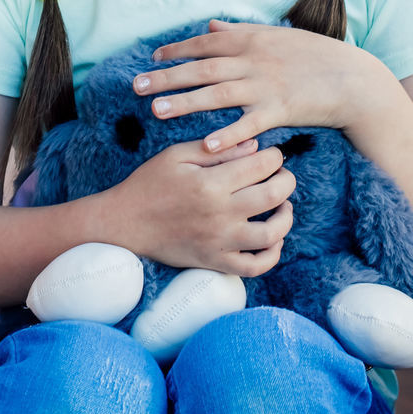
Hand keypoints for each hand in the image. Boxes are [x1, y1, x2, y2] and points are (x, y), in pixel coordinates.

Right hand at [109, 136, 295, 276]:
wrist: (125, 224)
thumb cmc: (150, 183)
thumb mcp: (178, 155)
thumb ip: (218, 150)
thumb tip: (256, 147)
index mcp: (210, 183)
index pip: (261, 165)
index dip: (275, 156)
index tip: (272, 154)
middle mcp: (220, 214)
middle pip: (274, 196)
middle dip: (287, 180)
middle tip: (282, 175)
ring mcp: (219, 242)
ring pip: (272, 235)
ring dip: (286, 217)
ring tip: (283, 205)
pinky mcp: (215, 262)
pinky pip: (254, 267)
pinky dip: (272, 255)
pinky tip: (273, 238)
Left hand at [133, 19, 366, 151]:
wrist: (351, 78)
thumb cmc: (314, 56)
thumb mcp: (276, 35)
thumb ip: (240, 32)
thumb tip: (211, 26)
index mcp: (250, 41)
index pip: (204, 45)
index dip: (177, 51)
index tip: (153, 58)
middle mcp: (252, 61)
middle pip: (201, 69)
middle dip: (167, 77)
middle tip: (137, 86)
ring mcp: (264, 85)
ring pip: (217, 94)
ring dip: (185, 103)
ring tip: (157, 112)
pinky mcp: (279, 110)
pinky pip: (248, 124)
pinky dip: (227, 134)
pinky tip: (207, 145)